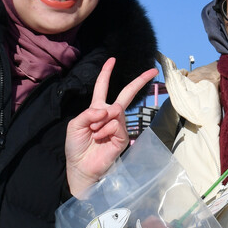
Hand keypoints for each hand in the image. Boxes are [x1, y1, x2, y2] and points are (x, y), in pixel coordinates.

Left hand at [65, 58, 158, 197]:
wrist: (81, 167)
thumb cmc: (76, 147)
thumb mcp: (74, 125)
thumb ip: (88, 113)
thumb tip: (108, 109)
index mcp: (97, 109)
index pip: (102, 87)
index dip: (106, 73)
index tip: (112, 60)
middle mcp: (109, 115)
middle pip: (126, 94)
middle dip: (139, 81)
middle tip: (153, 70)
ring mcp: (117, 126)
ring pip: (115, 111)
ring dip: (100, 122)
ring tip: (94, 135)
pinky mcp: (122, 137)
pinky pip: (116, 125)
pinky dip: (105, 131)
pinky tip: (101, 140)